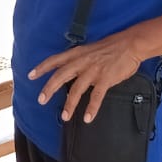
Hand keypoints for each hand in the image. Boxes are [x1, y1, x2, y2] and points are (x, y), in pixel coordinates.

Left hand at [29, 33, 145, 122]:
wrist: (130, 44)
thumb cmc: (111, 48)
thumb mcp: (90, 50)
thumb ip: (79, 61)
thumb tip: (71, 72)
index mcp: (77, 53)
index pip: (55, 60)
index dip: (42, 67)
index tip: (30, 75)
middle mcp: (82, 61)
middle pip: (61, 75)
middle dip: (49, 88)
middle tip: (41, 100)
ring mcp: (93, 70)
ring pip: (76, 89)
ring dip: (70, 104)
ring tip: (64, 116)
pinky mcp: (106, 78)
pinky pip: (96, 96)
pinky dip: (92, 108)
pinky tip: (87, 117)